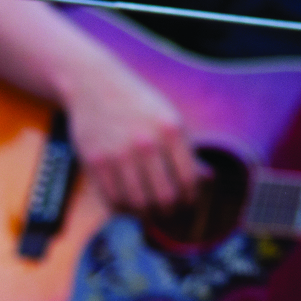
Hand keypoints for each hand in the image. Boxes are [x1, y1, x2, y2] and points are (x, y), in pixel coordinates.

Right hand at [62, 52, 206, 212]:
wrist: (93, 85)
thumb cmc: (137, 105)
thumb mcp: (168, 118)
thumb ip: (187, 149)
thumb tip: (207, 180)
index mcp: (170, 129)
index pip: (189, 181)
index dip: (191, 199)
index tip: (187, 203)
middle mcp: (145, 142)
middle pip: (165, 198)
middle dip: (170, 212)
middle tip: (168, 213)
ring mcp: (118, 153)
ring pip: (138, 205)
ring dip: (147, 215)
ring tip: (149, 211)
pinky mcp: (95, 162)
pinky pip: (113, 200)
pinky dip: (123, 210)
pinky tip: (128, 203)